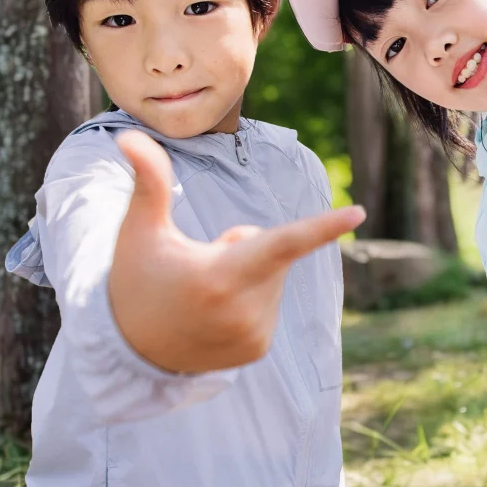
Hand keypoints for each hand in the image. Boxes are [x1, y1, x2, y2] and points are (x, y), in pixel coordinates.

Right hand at [108, 130, 363, 372]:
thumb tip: (128, 136)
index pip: (281, 243)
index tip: (358, 213)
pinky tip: (214, 313)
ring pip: (274, 278)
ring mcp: (254, 334)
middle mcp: (243, 310)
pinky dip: (249, 301)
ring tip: (204, 292)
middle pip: (272, 252)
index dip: (322, 227)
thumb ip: (148, 180)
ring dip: (249, 274)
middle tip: (200, 263)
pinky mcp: (258, 348)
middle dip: (246, 244)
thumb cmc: (136, 279)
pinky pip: (270, 305)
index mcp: (218, 275)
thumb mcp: (140, 230)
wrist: (130, 350)